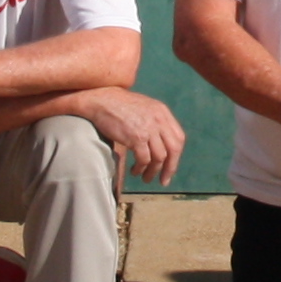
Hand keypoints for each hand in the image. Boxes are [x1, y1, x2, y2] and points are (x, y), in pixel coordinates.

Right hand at [64, 87, 187, 184]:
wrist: (101, 101)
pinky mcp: (136, 137)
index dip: (176, 155)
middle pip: (174, 149)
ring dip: (153, 171)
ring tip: (145, 177)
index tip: (170, 167)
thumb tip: (162, 144)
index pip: (178, 138)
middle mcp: (159, 120)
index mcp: (163, 112)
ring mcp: (148, 129)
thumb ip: (156, 122)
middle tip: (163, 180)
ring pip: (159, 157)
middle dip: (170, 168)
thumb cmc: (119, 106)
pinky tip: (134, 171)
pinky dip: (141, 168)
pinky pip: (144, 159)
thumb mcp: (145, 108)